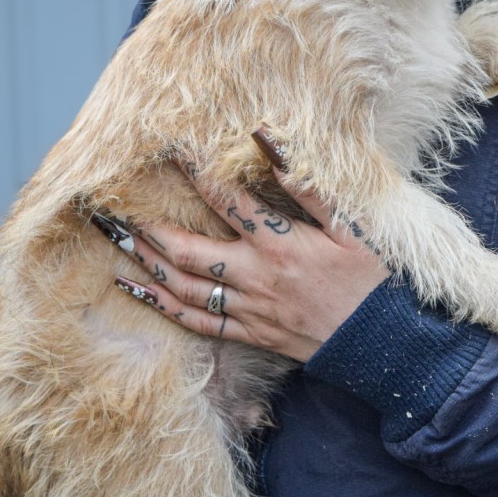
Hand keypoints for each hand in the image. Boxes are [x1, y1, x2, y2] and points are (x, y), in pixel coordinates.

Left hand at [101, 139, 387, 362]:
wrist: (380, 346)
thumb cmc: (370, 282)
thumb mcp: (353, 229)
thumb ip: (311, 191)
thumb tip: (275, 150)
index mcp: (280, 245)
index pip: (227, 201)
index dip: (197, 173)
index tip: (170, 152)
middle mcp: (255, 277)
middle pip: (188, 250)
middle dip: (149, 226)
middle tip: (117, 206)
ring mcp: (247, 309)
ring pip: (183, 287)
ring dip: (147, 263)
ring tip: (118, 241)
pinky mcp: (249, 333)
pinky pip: (196, 323)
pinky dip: (163, 306)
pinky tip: (138, 290)